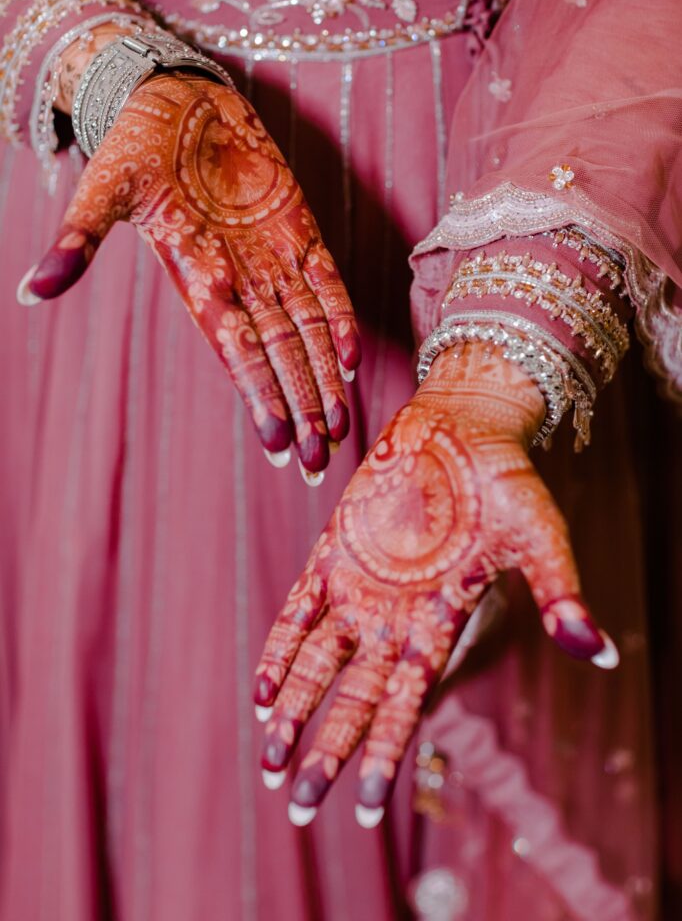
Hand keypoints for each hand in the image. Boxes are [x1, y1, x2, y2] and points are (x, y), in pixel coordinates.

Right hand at [19, 72, 359, 471]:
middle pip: (278, 357)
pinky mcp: (299, 229)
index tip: (280, 443)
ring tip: (340, 428)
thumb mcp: (104, 187)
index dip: (260, 396)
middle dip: (302, 408)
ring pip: (308, 331)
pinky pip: (327, 282)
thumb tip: (29, 291)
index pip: (236, 352)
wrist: (175, 97)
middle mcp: (241, 281)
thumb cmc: (136, 141)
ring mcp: (274, 258)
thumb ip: (79, 241)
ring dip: (324, 378)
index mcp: (198, 280)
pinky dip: (341, 317)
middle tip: (320, 461)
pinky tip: (351, 358)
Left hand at [253, 344, 617, 825]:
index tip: (363, 807)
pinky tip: (262, 689)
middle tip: (296, 805)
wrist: (462, 425)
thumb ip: (560, 591)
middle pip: (355, 697)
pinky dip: (280, 645)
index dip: (384, 752)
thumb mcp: (539, 534)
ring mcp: (360, 584)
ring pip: (318, 661)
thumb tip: (598, 650)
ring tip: (269, 761)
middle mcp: (395, 615)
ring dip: (293, 708)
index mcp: (441, 620)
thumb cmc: (507, 478)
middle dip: (327, 751)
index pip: (409, 701)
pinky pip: (298, 606)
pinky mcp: (333, 550)